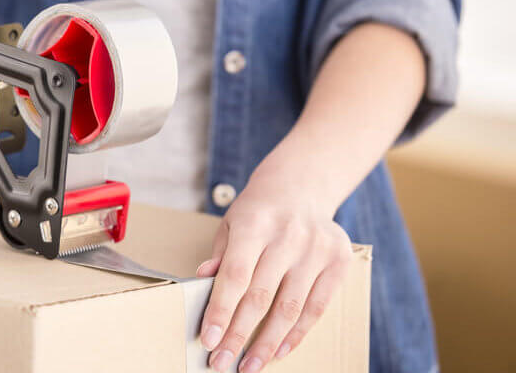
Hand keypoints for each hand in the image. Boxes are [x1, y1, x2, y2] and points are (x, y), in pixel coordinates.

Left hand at [195, 174, 352, 372]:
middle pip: (260, 297)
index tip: (209, 340)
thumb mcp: (231, 224)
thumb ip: (219, 256)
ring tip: (249, 366)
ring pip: (289, 308)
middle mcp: (287, 236)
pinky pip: (316, 308)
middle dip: (239, 335)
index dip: (221, 311)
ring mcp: (316, 249)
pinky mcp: (338, 262)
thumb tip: (202, 281)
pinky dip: (296, 334)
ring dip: (267, 344)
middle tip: (222, 363)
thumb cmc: (257, 212)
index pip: (235, 276)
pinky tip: (278, 352)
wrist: (300, 186)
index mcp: (254, 224)